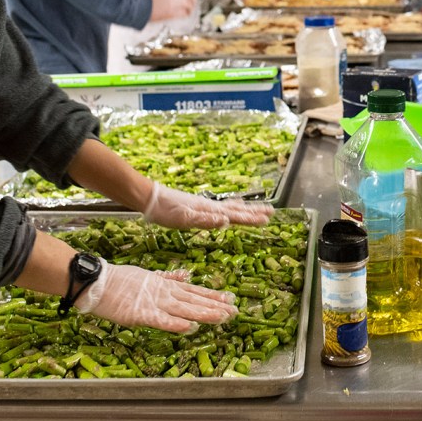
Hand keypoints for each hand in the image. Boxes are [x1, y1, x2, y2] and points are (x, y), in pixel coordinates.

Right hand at [76, 259, 236, 332]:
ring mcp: (154, 303)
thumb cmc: (121, 281)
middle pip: (194, 301)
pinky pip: (160, 320)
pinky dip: (175, 323)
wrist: (98, 282)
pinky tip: (190, 327)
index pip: (195, 292)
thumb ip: (169, 277)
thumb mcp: (149, 277)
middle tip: (235, 312)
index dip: (213, 297)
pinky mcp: (140, 314)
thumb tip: (186, 275)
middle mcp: (165, 294)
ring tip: (222, 317)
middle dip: (215, 307)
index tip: (230, 300)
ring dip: (203, 313)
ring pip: (184, 309)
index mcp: (166, 286)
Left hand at [143, 181, 274, 228]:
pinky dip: (230, 208)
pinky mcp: (196, 207)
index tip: (267, 219)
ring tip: (257, 209)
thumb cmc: (165, 211)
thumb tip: (226, 221)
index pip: (234, 215)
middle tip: (271, 212)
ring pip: (229, 207)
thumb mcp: (184, 218)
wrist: (149, 199)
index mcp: (209, 210)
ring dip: (244, 209)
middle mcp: (209, 206)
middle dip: (254, 212)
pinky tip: (228, 211)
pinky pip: (219, 208)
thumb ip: (205, 220)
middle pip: (236, 209)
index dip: (251, 218)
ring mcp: (203, 206)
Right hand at [149, 0, 197, 20]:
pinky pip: (185, 13)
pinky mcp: (173, 13)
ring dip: (190, 8)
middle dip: (193, 0)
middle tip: (192, 4)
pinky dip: (186, 14)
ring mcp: (175, 4)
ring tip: (188, 10)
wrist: (142, 6)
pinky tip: (184, 14)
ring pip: (190, 5)